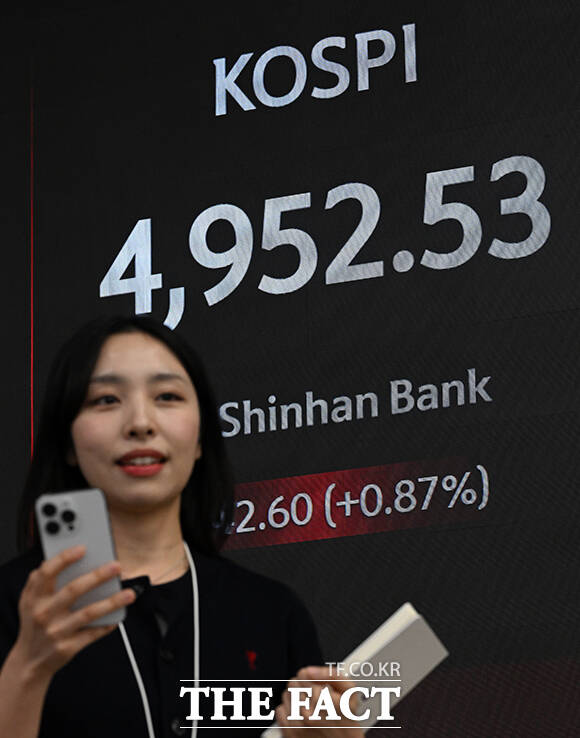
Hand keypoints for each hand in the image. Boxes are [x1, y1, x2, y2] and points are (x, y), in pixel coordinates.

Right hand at [10, 545, 135, 681]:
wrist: (29, 662)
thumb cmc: (35, 624)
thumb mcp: (29, 601)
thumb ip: (41, 579)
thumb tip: (67, 557)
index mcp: (34, 598)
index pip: (47, 572)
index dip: (64, 558)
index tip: (83, 548)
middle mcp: (44, 613)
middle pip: (73, 590)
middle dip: (97, 576)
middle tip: (117, 566)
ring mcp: (56, 631)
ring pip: (88, 613)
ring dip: (111, 602)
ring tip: (129, 593)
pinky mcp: (67, 648)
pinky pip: (92, 633)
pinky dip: (107, 624)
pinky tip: (118, 616)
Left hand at [276, 666, 364, 737]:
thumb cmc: (346, 721)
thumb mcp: (350, 693)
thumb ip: (332, 675)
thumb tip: (310, 671)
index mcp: (325, 701)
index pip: (303, 674)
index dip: (311, 677)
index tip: (318, 685)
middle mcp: (310, 713)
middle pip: (293, 683)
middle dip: (303, 686)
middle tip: (314, 697)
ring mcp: (298, 725)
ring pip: (286, 695)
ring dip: (295, 698)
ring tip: (308, 706)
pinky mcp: (290, 734)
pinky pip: (280, 711)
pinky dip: (288, 711)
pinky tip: (300, 716)